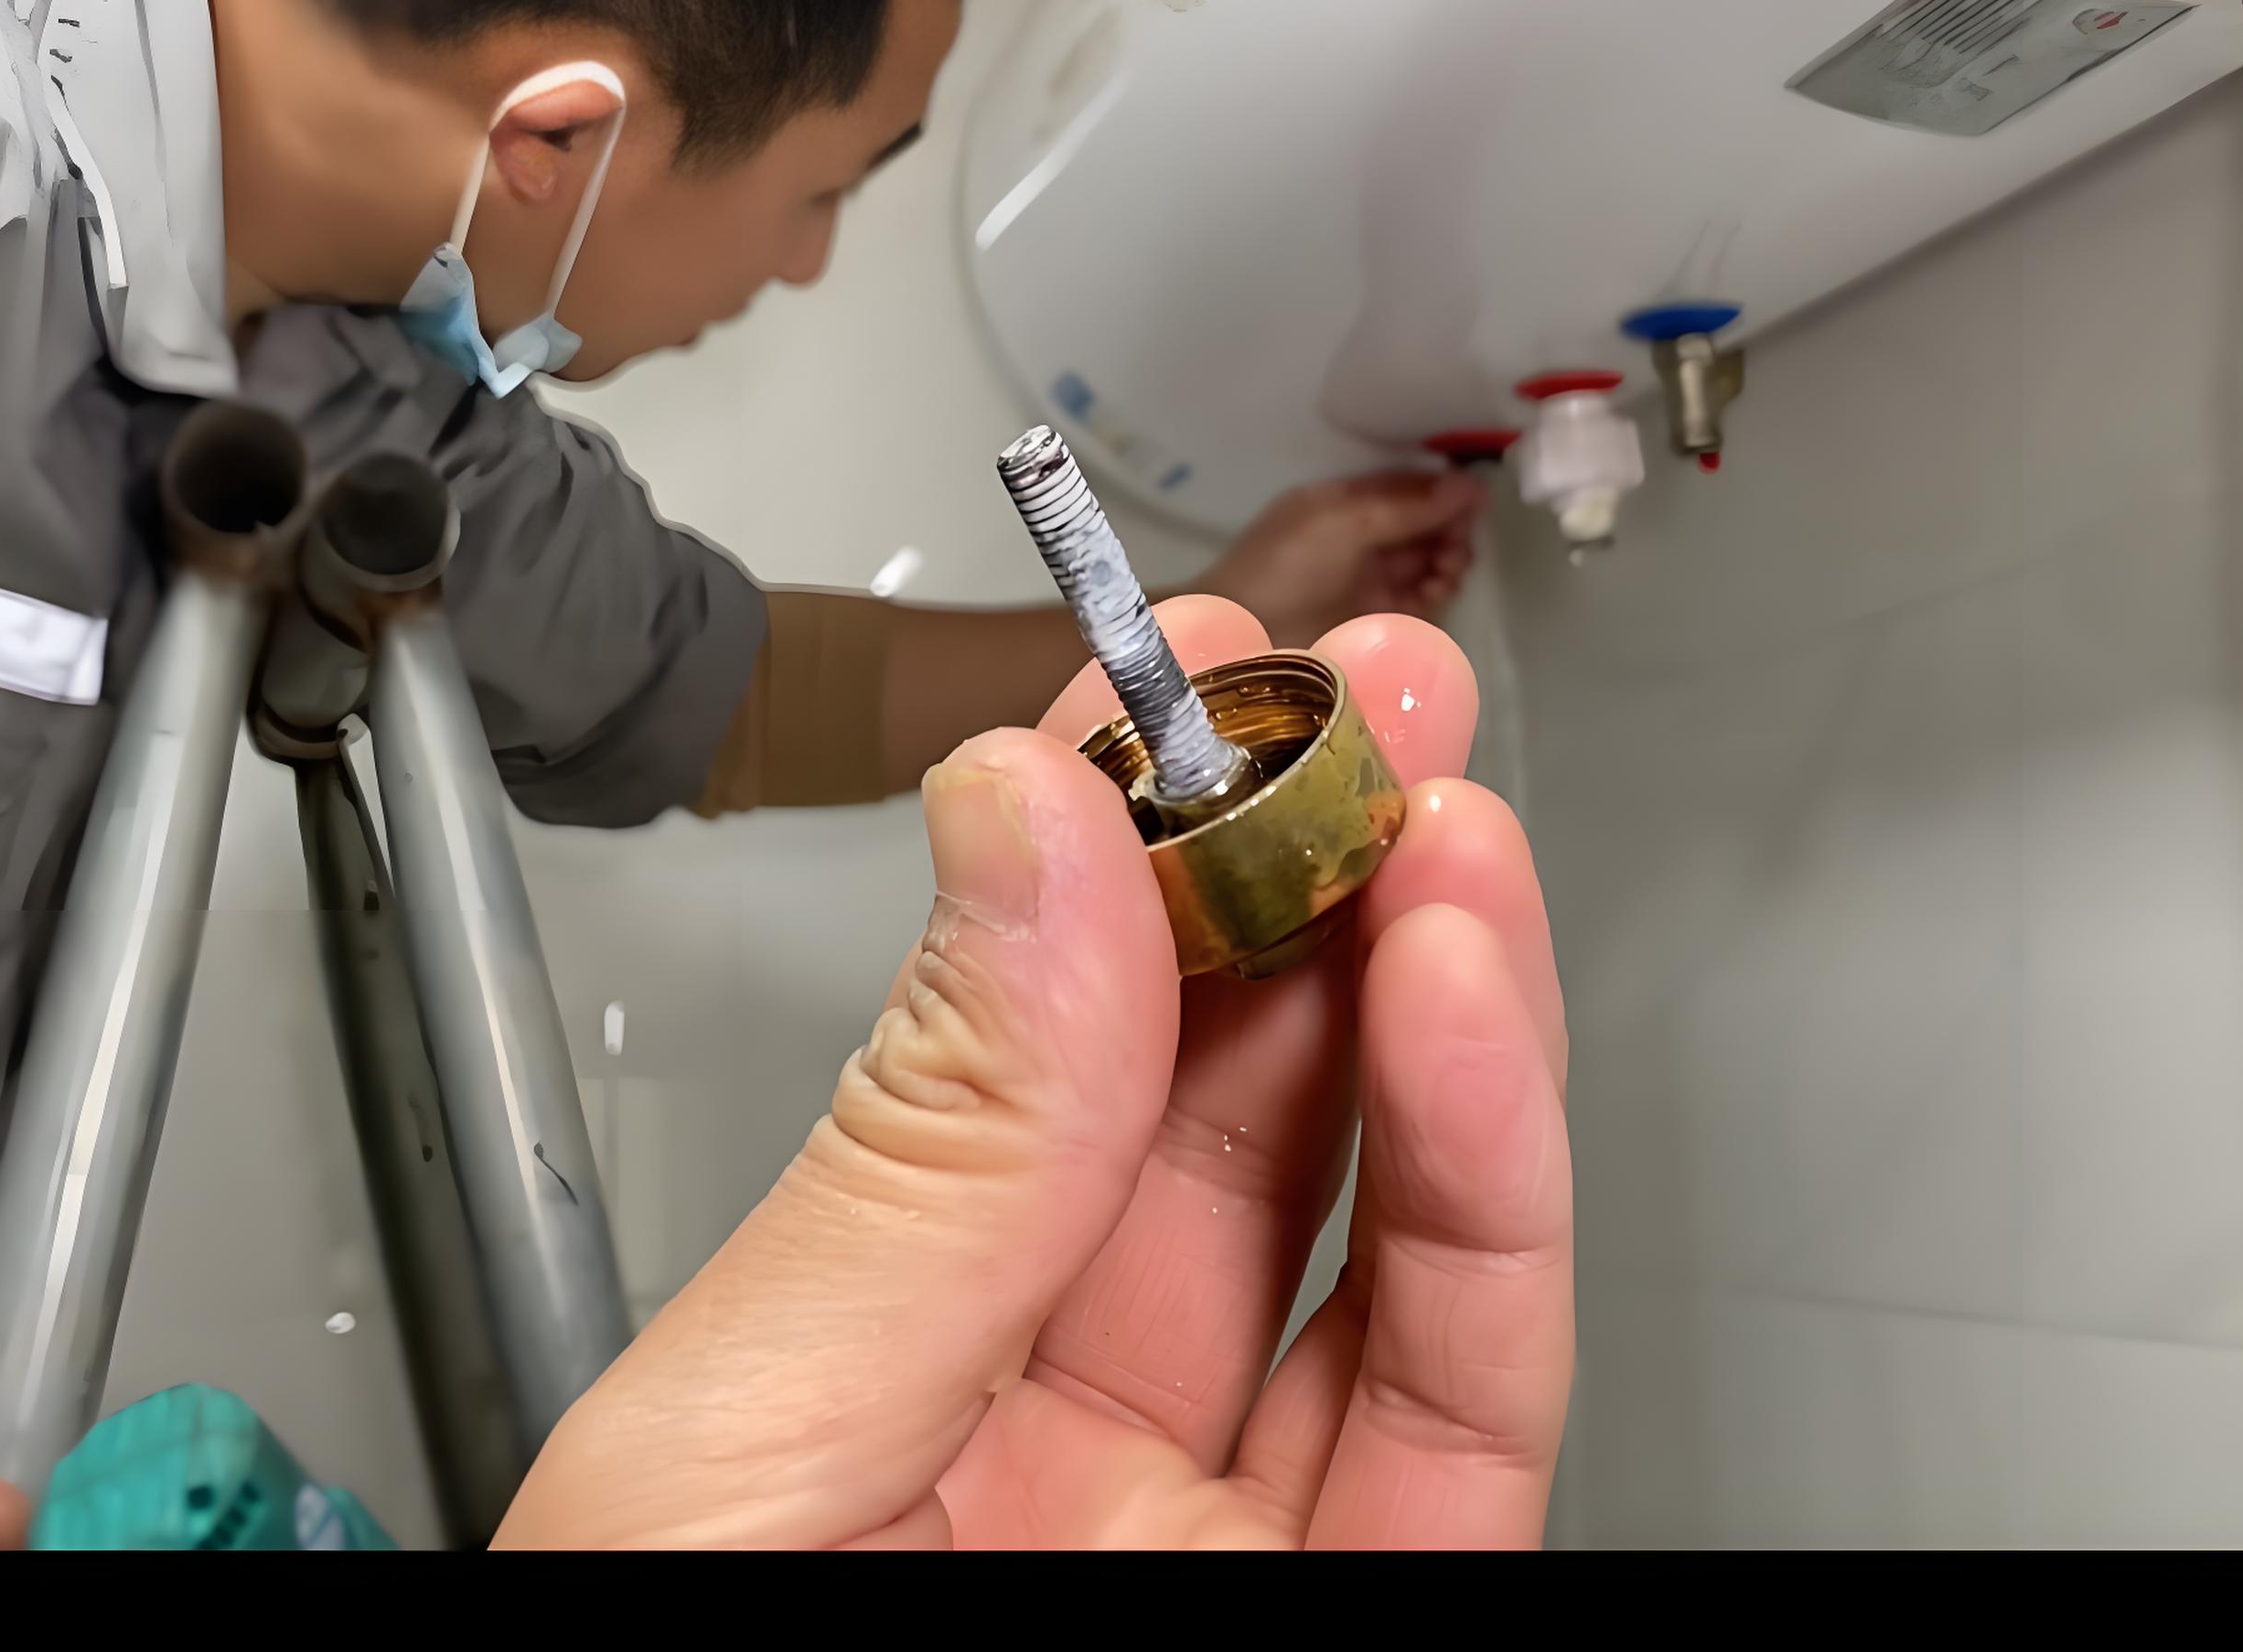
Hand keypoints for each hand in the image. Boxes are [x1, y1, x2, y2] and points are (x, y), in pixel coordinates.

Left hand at [501, 597, 1569, 1548]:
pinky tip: (1468, 995)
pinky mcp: (1370, 1617)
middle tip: (1353, 689)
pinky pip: (1471, 1401)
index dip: (1101, 860)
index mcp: (867, 1390)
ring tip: (1437, 803)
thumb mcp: (743, 1438)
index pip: (1015, 1076)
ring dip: (1431, 990)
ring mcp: (1216, 1537)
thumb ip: (928, 1159)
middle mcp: (1057, 1450)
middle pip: (1223, 1123)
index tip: (1158, 683)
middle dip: (1302, 874)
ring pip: (1384, 1235)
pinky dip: (1499, 1187)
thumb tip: (1028, 826)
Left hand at [1193, 473, 1485, 647]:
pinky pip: (1424, 600)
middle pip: (1426, 525)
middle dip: (1450, 528)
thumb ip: (1407, 506)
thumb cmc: (1285, 563)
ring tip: (1446, 567)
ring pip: (1430, 562)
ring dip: (1449, 560)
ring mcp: (1373, 580)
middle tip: (1457, 540)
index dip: (1444, 490)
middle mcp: (1364, 538)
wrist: (1244, 634)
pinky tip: (1437, 588)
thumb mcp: (1344, 520)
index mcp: (1347, 503)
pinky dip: (1438, 591)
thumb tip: (1468, 485)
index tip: (1477, 496)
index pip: (1408, 489)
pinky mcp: (1380, 620)